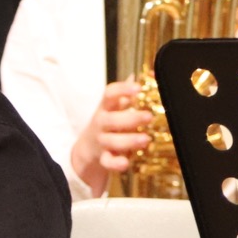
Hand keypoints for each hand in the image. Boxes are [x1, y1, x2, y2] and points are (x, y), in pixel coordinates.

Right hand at [70, 79, 152, 195]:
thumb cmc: (109, 123)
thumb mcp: (116, 107)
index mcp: (106, 108)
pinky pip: (107, 162)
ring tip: (145, 139)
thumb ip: (128, 93)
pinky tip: (126, 162)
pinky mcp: (102, 158)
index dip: (122, 89)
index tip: (137, 88)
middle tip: (148, 116)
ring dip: (128, 140)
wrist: (88, 148)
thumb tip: (146, 74)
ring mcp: (101, 141)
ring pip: (111, 141)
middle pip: (111, 119)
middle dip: (130, 118)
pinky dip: (116, 163)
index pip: (109, 94)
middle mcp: (101, 123)